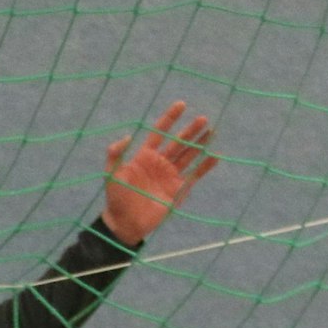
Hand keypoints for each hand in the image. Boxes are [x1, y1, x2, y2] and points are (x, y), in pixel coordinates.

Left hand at [101, 101, 216, 245]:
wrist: (125, 223)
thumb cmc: (117, 198)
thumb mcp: (111, 174)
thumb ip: (115, 154)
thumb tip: (127, 136)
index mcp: (144, 157)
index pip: (159, 132)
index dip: (169, 118)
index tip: (181, 104)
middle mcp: (159, 163)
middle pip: (178, 142)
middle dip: (190, 130)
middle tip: (203, 118)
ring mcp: (171, 175)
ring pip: (189, 155)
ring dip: (200, 143)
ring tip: (212, 130)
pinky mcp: (179, 189)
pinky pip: (195, 174)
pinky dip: (205, 166)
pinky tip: (216, 156)